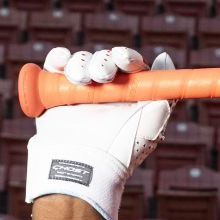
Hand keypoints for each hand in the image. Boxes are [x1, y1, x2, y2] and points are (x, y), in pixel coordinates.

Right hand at [26, 47, 176, 219]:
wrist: (86, 162)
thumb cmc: (124, 145)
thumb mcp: (153, 119)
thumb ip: (165, 91)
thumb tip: (165, 58)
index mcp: (128, 93)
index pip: (127, 64)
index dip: (126, 57)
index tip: (124, 61)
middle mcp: (104, 90)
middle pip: (104, 59)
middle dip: (103, 62)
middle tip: (102, 76)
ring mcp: (78, 90)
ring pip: (80, 61)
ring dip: (82, 64)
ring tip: (83, 81)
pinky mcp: (54, 92)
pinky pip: (54, 66)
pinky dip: (58, 59)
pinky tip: (62, 65)